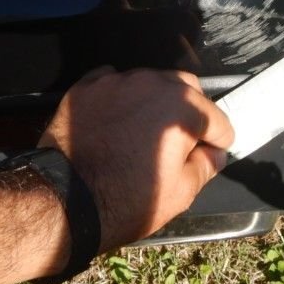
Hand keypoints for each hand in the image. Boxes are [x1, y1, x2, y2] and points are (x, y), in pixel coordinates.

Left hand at [38, 67, 233, 252]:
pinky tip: (115, 121)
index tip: (210, 155)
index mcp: (183, 108)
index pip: (218, 120)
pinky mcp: (86, 87)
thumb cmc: (127, 201)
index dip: (218, 142)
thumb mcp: (181, 193)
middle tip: (182, 142)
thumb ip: (206, 166)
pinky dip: (120, 98)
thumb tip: (214, 154)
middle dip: (192, 112)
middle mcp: (153, 83)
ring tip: (145, 131)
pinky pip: (113, 83)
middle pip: (187, 88)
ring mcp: (117, 81)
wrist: (65, 201)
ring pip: (150, 82)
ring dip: (156, 102)